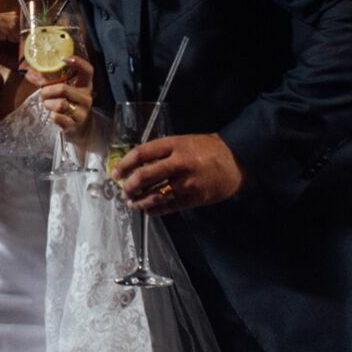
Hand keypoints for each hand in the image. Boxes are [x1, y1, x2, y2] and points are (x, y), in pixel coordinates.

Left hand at [26, 55, 93, 137]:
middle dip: (47, 91)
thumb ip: (54, 82)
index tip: (64, 59)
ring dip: (48, 103)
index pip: (88, 70)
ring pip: (61, 104)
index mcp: (85, 86)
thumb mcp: (68, 92)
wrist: (80, 129)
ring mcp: (82, 112)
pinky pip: (58, 118)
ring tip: (47, 104)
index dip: (78, 62)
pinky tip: (53, 116)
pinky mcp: (74, 125)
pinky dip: (52, 116)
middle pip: (64, 89)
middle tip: (42, 93)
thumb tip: (29, 71)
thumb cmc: (70, 104)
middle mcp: (86, 98)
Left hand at [115, 133, 244, 214]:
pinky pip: (169, 207)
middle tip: (123, 190)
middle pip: (144, 176)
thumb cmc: (208, 149)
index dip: (125, 164)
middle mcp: (179, 163)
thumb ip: (163, 151)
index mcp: (175, 145)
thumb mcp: (184, 141)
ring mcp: (187, 183)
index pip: (142, 153)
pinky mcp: (194, 198)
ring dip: (139, 201)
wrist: (236, 160)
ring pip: (154, 195)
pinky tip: (148, 211)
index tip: (116, 172)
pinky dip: (155, 210)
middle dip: (129, 185)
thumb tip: (139, 163)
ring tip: (133, 203)